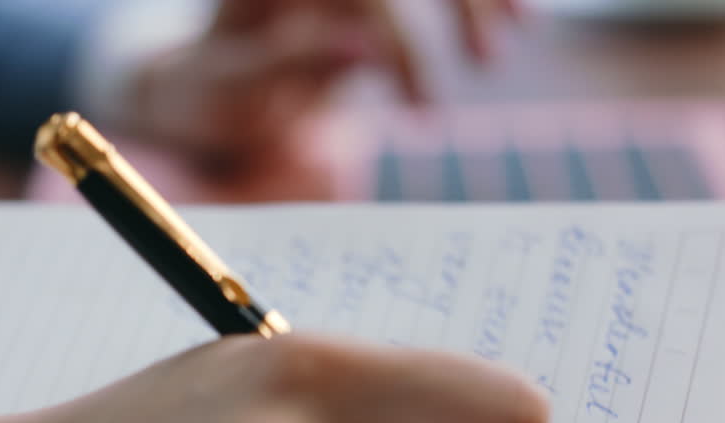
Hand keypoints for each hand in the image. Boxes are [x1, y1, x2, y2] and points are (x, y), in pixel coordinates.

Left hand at [128, 0, 522, 156]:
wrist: (205, 88)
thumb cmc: (208, 91)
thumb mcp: (227, 88)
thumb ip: (286, 61)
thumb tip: (364, 49)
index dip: (399, 36)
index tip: (424, 110)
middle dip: (455, 1)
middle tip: (488, 64)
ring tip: (512, 38)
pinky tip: (519, 16)